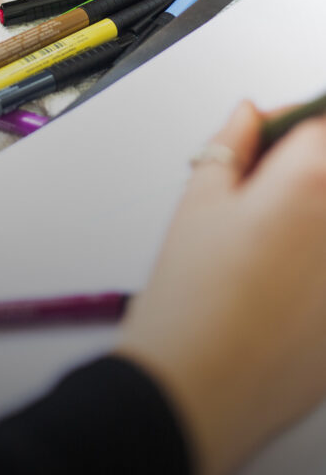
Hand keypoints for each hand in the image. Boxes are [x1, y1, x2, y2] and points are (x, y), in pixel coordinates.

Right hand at [116, 101, 325, 474]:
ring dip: (312, 215)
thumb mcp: (197, 201)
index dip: (292, 122)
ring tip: (271, 241)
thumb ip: (230, 144)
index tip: (271, 133)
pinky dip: (313, 260)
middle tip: (268, 187)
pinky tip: (280, 282)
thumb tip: (247, 116)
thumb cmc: (190, 301)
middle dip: (305, 170)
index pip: (319, 120)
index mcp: (311, 180)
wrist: (196, 387)